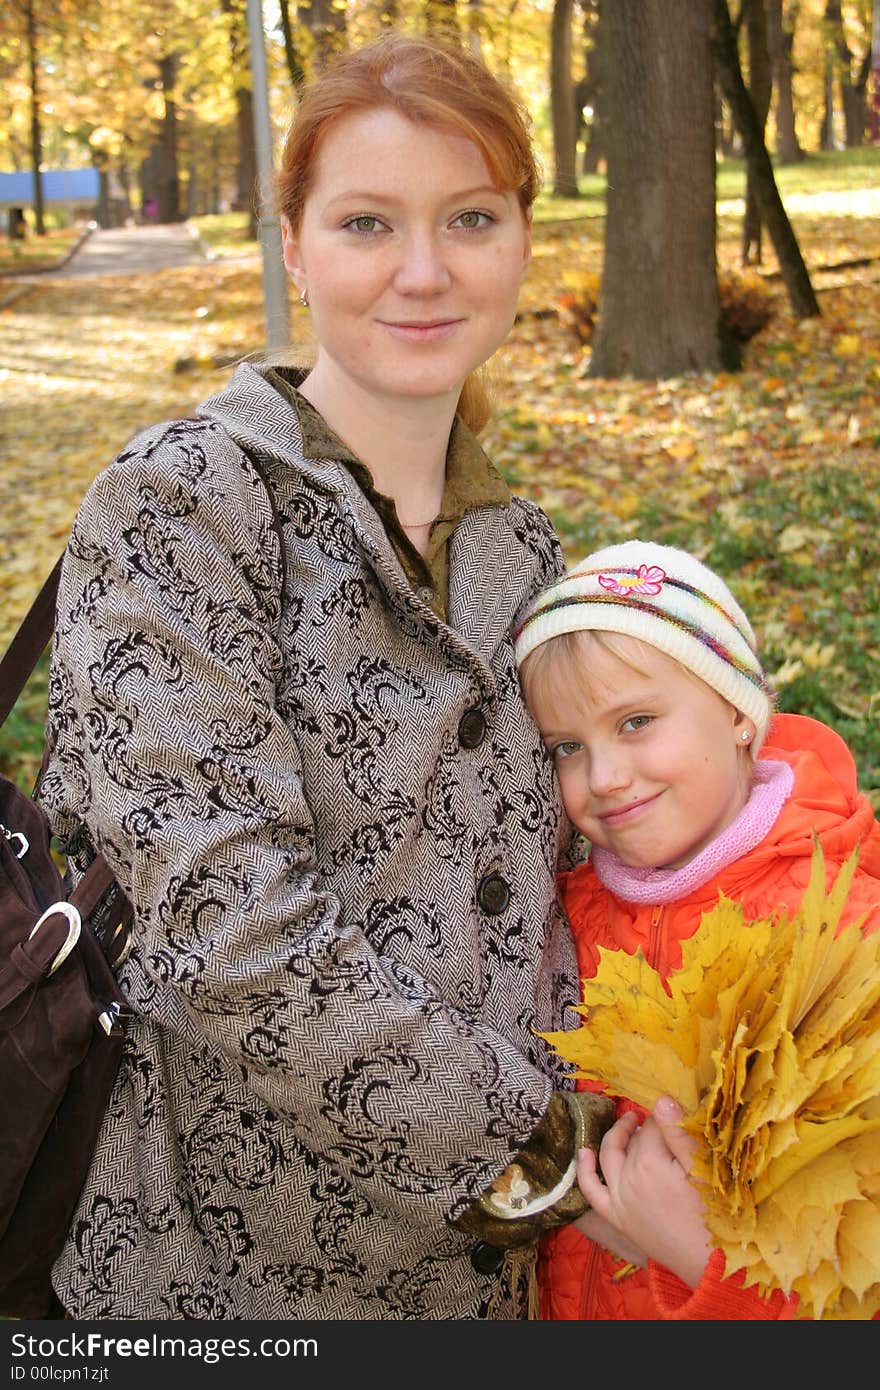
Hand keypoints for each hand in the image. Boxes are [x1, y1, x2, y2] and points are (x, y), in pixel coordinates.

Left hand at [577, 1095, 711, 1288]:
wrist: (710, 1264)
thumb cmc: (714, 1215)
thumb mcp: (703, 1171)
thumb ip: (679, 1133)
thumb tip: (661, 1098)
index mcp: (650, 1163)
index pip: (654, 1126)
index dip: (667, 1120)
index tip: (680, 1120)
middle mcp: (627, 1178)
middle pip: (635, 1140)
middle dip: (648, 1129)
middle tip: (666, 1126)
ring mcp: (619, 1199)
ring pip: (611, 1155)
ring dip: (617, 1137)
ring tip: (629, 1124)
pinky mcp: (617, 1218)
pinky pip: (592, 1192)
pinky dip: (585, 1171)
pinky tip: (584, 1153)